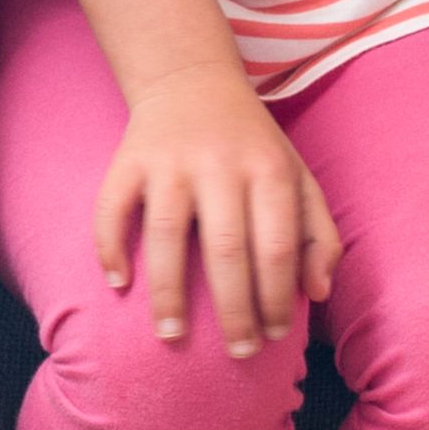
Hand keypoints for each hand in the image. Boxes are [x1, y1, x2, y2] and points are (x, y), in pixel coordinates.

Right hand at [97, 62, 337, 360]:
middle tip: (237, 351)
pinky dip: (111, 247)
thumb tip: (317, 293)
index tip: (274, 334)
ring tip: (172, 336)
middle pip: (227, 249)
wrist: (191, 78)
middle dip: (234, 310)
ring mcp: (170, 160)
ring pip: (166, 234)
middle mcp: (220, 163)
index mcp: (268, 168)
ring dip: (168, 293)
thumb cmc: (252, 144)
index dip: (277, 297)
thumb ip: (318, 234)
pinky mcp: (129, 158)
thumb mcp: (298, 177)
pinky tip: (119, 284)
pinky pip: (112, 207)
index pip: (276, 246)